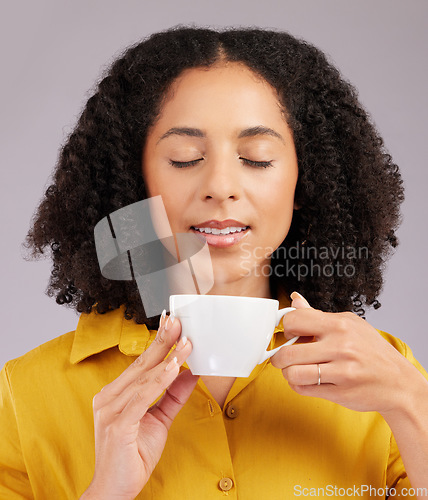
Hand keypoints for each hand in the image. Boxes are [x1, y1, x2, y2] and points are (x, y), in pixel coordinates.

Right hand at [82, 314, 197, 499]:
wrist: (115, 490)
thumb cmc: (132, 455)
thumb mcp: (160, 419)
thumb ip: (173, 395)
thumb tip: (191, 373)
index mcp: (116, 394)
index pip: (141, 363)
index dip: (158, 343)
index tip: (173, 325)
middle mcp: (109, 397)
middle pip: (142, 363)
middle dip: (162, 340)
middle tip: (178, 321)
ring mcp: (111, 409)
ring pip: (144, 377)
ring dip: (168, 358)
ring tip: (186, 343)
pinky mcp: (117, 423)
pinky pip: (143, 396)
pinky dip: (160, 380)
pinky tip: (175, 367)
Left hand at [271, 292, 422, 414]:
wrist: (398, 382)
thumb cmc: (370, 351)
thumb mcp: (349, 324)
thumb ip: (318, 315)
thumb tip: (295, 299)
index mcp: (339, 325)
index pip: (294, 320)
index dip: (286, 329)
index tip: (289, 335)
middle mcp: (340, 346)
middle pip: (287, 352)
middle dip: (278, 357)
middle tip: (283, 357)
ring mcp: (341, 371)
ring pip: (292, 373)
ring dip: (287, 373)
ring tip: (295, 370)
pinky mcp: (340, 393)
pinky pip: (303, 389)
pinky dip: (298, 385)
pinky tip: (307, 380)